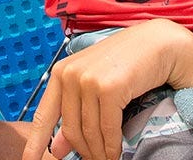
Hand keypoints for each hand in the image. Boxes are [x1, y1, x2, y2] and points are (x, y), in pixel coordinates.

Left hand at [23, 19, 192, 159]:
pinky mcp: (109, 88)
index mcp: (61, 73)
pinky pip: (107, 129)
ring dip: (99, 153)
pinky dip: (112, 147)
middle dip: (83, 152)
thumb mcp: (94, 86)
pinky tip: (115, 155)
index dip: (35, 142)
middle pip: (71, 130)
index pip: (44, 115)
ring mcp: (89, 80)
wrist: (157, 44)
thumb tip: (57, 149)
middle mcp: (70, 74)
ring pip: (89, 132)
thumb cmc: (126, 63)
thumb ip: (74, 113)